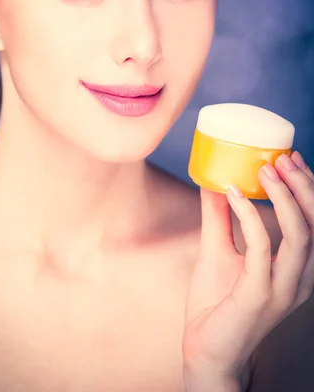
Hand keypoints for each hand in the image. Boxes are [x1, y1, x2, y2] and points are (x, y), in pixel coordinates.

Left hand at [182, 150, 313, 382]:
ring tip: (265, 169)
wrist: (205, 350)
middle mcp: (298, 279)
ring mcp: (282, 288)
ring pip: (301, 235)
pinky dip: (250, 215)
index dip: (309, 189)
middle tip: (283, 159)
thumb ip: (221, 217)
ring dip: (286, 197)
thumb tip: (215, 181)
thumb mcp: (218, 249)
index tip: (291, 159)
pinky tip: (233, 193)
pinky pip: (261, 247)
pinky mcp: (259, 294)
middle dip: (305, 187)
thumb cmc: (216, 303)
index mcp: (296, 269)